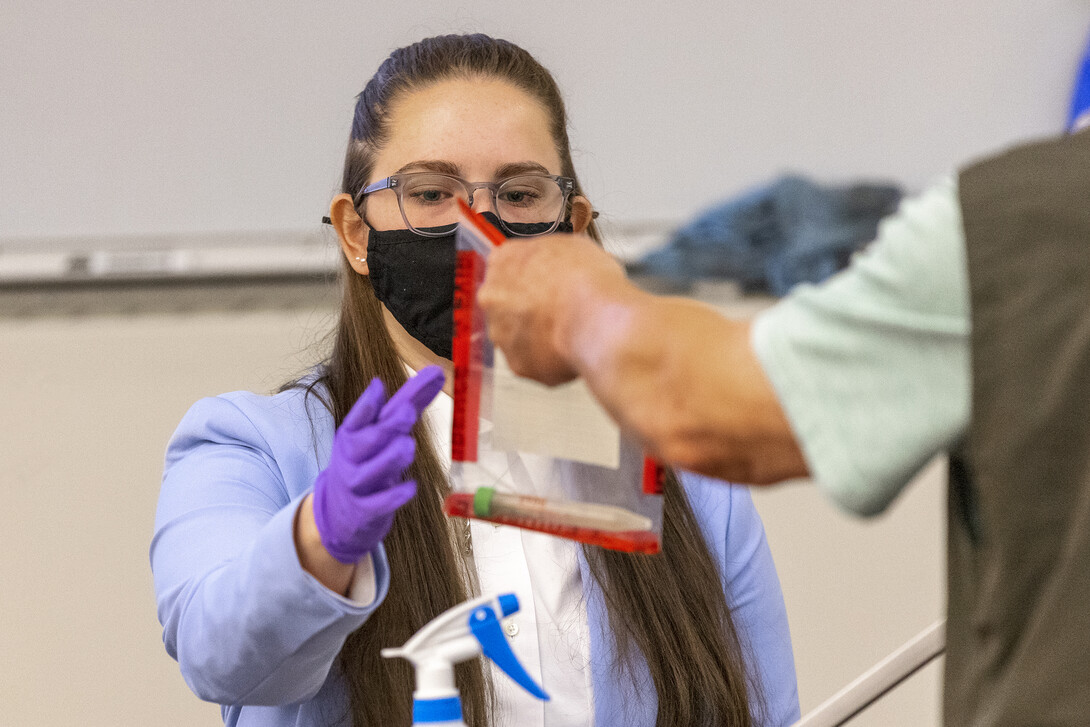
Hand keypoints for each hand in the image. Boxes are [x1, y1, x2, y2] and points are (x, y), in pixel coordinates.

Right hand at [312, 366, 445, 562]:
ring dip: (390, 458)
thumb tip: (436, 371)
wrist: (340, 513)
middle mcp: (351, 458)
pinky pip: (379, 504)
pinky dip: (395, 495)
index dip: (367, 403)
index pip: (358, 417)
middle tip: (409, 413)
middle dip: (387, 427)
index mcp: (352, 434)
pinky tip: (411, 486)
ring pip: (370, 471)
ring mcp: (357, 485)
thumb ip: (409, 404)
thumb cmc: (367, 462)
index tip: (378, 385)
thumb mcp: (381, 433)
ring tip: (408, 447)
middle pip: (365, 441)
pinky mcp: (366, 511)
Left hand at [478, 233, 627, 384]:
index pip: (507, 267)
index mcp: (503, 261)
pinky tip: (570, 348)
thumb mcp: (573, 246)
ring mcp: (501, 333)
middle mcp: (493, 297)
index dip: (532, 277)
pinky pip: (532, 361)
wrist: (595, 321)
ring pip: (517, 335)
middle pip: (506, 303)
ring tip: (569, 331)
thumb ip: (550, 257)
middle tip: (560, 309)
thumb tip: (559, 265)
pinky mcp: (516, 363)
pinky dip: (549, 358)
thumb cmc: (587, 281)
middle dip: (529, 308)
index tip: (547, 282)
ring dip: (537, 334)